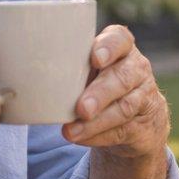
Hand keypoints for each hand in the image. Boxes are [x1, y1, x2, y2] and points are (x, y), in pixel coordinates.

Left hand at [62, 25, 169, 157]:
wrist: (135, 118)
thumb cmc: (100, 85)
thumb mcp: (88, 71)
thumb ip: (70, 69)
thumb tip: (32, 81)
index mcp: (121, 48)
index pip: (120, 40)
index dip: (109, 47)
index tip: (95, 58)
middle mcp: (137, 68)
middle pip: (121, 78)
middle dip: (100, 94)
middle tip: (81, 108)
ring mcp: (144, 96)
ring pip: (124, 108)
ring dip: (97, 121)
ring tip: (72, 131)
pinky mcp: (145, 124)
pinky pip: (124, 130)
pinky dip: (100, 136)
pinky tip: (82, 138)